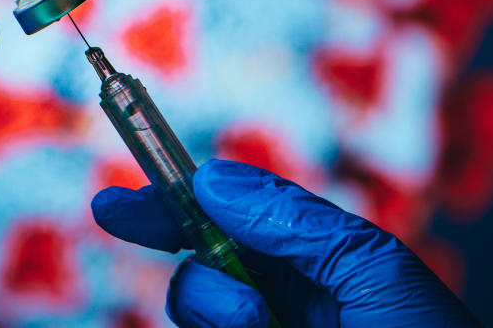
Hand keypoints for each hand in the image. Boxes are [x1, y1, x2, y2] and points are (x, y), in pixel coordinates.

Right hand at [92, 160, 480, 327]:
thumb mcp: (374, 272)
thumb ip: (295, 222)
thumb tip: (215, 178)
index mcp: (316, 268)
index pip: (233, 222)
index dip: (177, 200)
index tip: (123, 195)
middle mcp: (282, 307)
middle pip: (199, 262)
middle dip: (166, 233)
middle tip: (117, 212)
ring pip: (193, 309)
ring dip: (214, 302)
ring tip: (259, 321)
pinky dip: (215, 323)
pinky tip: (251, 326)